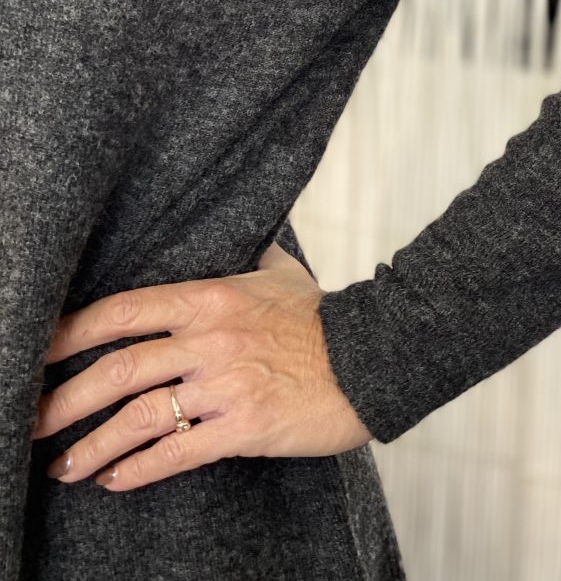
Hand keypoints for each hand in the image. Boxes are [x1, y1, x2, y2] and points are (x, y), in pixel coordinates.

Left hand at [31, 242, 372, 490]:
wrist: (373, 357)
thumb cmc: (324, 316)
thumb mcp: (281, 273)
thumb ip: (248, 256)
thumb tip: (239, 233)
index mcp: (211, 297)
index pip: (125, 310)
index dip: (74, 332)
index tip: (42, 351)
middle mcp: (210, 339)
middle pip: (119, 369)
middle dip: (65, 400)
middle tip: (33, 421)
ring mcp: (225, 384)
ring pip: (139, 419)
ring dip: (93, 447)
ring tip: (64, 466)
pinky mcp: (244, 426)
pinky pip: (178, 453)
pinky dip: (139, 470)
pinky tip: (115, 481)